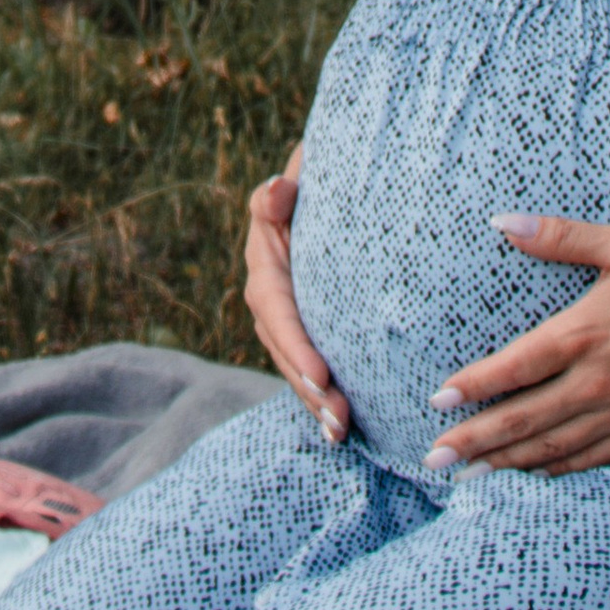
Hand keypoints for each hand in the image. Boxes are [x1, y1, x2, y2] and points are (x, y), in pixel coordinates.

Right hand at [244, 151, 348, 447]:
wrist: (329, 187)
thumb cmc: (320, 178)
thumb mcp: (300, 176)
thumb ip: (280, 191)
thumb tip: (276, 192)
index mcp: (266, 260)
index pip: (276, 309)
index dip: (295, 345)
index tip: (322, 374)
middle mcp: (269, 294)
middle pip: (283, 348)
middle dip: (307, 386)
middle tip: (338, 416)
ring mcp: (285, 317)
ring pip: (294, 366)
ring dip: (316, 402)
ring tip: (342, 431)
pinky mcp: (305, 330)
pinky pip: (308, 369)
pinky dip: (322, 400)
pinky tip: (343, 432)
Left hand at [426, 216, 609, 477]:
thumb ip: (556, 236)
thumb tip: (501, 222)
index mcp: (584, 334)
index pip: (513, 370)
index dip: (472, 387)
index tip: (437, 400)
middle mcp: (597, 381)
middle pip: (522, 421)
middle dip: (474, 442)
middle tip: (433, 459)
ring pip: (552, 448)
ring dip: (505, 464)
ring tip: (467, 476)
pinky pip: (591, 459)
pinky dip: (555, 470)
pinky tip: (530, 475)